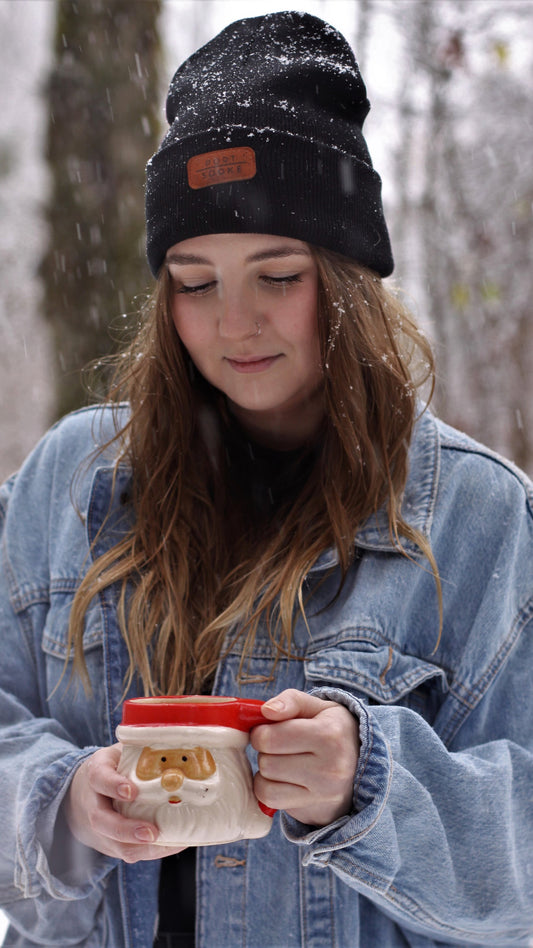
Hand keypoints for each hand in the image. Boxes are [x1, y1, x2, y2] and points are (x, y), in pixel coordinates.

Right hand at [64, 744, 185, 862]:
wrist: (83, 794)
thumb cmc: (114, 768)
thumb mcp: (120, 752)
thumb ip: (141, 749)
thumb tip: (177, 742)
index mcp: (96, 773)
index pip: (99, 778)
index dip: (114, 786)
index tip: (131, 791)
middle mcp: (93, 803)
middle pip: (101, 820)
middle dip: (126, 829)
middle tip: (151, 832)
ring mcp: (99, 828)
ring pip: (114, 843)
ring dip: (141, 847)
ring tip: (167, 843)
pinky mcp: (109, 844)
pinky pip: (126, 852)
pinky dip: (149, 851)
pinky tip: (172, 844)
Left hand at [251, 689, 358, 827]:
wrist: (363, 766)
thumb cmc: (333, 730)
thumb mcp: (318, 707)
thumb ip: (291, 700)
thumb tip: (267, 711)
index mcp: (329, 736)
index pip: (270, 738)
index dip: (261, 731)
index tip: (270, 730)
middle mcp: (329, 769)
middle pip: (266, 763)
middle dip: (266, 752)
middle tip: (280, 747)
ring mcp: (323, 795)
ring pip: (265, 786)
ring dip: (267, 774)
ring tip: (283, 763)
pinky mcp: (315, 813)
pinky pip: (272, 803)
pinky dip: (270, 791)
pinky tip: (284, 781)